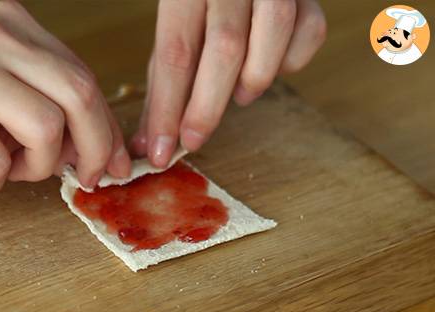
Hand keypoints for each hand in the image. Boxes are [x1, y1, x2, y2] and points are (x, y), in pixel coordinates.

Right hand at [0, 0, 130, 194]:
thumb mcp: (2, 97)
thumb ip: (50, 109)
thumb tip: (103, 151)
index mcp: (13, 25)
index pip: (84, 78)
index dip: (108, 128)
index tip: (115, 164)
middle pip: (79, 95)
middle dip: (95, 149)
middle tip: (85, 178)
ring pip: (47, 128)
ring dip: (37, 166)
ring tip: (7, 169)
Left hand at [131, 0, 326, 166]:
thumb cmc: (201, 5)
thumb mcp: (174, 31)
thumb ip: (163, 83)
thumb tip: (148, 145)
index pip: (176, 52)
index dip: (168, 108)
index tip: (161, 150)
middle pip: (225, 47)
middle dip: (207, 106)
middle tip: (194, 140)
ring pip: (275, 31)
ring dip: (255, 77)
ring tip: (240, 96)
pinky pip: (310, 30)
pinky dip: (291, 61)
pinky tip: (271, 65)